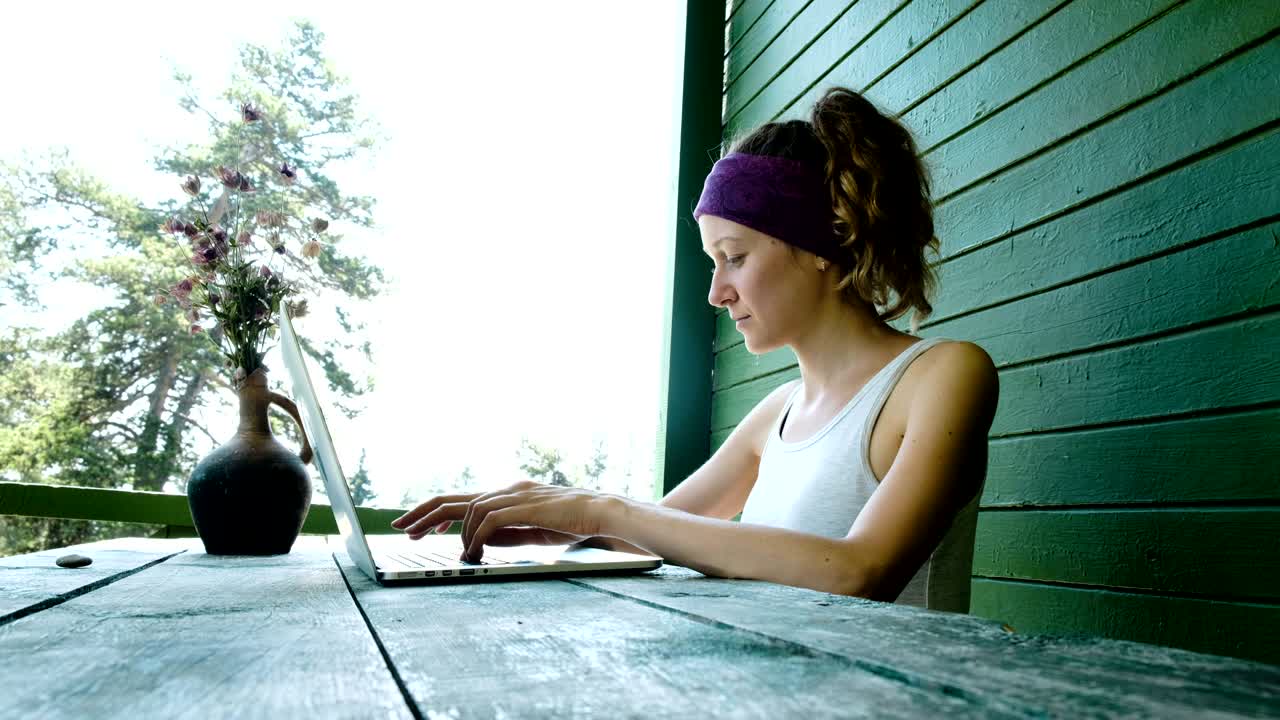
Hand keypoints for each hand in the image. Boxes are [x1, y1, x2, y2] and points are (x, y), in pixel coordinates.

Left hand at [390, 480, 620, 562]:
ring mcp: (516, 495)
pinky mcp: (526, 506)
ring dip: (458, 534)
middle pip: (455, 498)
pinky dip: (477, 537)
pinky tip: (474, 552)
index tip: (415, 526)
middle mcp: (508, 489)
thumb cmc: (573, 523)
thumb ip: (506, 533)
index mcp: (508, 493)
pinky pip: (490, 520)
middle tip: (400, 528)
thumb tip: (479, 542)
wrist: (603, 512)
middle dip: (423, 513)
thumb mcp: (531, 530)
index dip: (435, 512)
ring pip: (471, 509)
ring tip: (456, 553)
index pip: (463, 499)